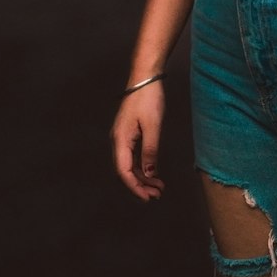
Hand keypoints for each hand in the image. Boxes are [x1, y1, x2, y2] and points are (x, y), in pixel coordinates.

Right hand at [111, 83, 166, 201]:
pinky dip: (143, 166)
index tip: (147, 197)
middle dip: (140, 185)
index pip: (123, 171)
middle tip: (156, 195)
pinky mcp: (129, 133)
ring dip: (143, 177)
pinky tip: (153, 172)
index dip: (135, 187)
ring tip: (158, 187)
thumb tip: (149, 173)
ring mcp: (123, 137)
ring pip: (129, 164)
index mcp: (120, 140)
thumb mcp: (153, 126)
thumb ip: (150, 151)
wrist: (145, 78)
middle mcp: (118, 141)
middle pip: (125, 170)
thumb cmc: (148, 99)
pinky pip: (133, 156)